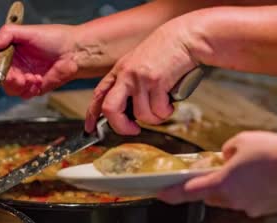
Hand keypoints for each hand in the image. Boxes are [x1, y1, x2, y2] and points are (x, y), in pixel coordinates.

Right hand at [0, 24, 78, 97]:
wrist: (73, 52)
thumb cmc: (54, 39)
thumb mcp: (27, 31)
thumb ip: (7, 34)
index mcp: (11, 49)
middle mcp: (15, 64)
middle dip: (5, 76)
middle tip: (14, 75)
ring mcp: (24, 76)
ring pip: (10, 87)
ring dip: (17, 84)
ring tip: (30, 78)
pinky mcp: (34, 88)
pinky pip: (24, 94)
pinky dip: (30, 89)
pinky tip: (39, 79)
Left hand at [84, 18, 197, 134]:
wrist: (185, 38)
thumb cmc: (167, 52)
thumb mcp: (140, 64)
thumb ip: (130, 83)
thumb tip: (128, 110)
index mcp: (120, 70)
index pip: (99, 95)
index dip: (92, 115)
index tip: (91, 129)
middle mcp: (126, 74)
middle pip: (110, 109)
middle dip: (121, 126)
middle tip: (133, 130)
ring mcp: (139, 78)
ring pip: (141, 115)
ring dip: (155, 118)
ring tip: (163, 108)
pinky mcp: (156, 82)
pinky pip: (158, 111)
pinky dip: (166, 112)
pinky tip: (170, 101)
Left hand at [158, 131, 276, 217]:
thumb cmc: (270, 150)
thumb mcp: (241, 140)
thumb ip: (227, 150)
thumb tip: (227, 158)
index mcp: (221, 184)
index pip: (190, 191)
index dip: (173, 194)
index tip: (160, 195)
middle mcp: (233, 200)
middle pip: (212, 196)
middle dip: (211, 186)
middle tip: (216, 171)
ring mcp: (250, 207)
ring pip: (233, 199)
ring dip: (234, 187)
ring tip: (249, 169)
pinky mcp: (267, 208)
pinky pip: (251, 200)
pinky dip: (252, 191)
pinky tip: (263, 176)